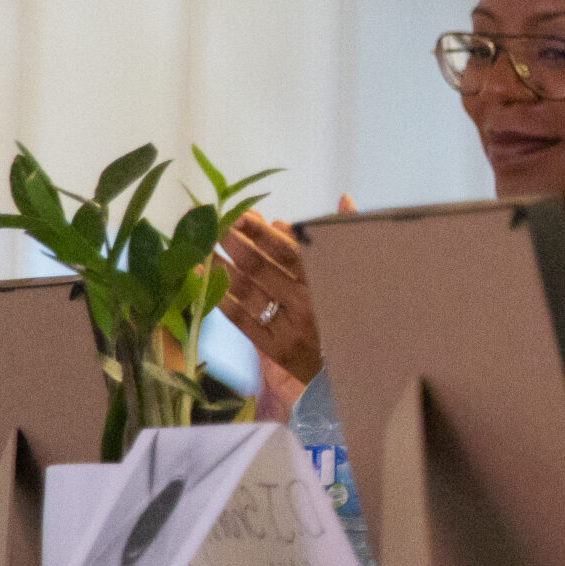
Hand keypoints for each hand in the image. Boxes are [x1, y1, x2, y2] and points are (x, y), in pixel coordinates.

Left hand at [217, 195, 352, 384]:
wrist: (365, 366)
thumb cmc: (362, 311)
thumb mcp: (363, 273)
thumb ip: (349, 236)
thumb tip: (343, 199)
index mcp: (330, 282)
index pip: (289, 251)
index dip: (262, 232)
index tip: (242, 214)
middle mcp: (308, 305)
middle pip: (261, 268)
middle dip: (234, 242)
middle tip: (213, 223)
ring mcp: (290, 329)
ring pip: (246, 292)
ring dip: (220, 266)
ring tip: (200, 245)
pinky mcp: (277, 350)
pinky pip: (241, 320)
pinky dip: (218, 297)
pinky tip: (201, 278)